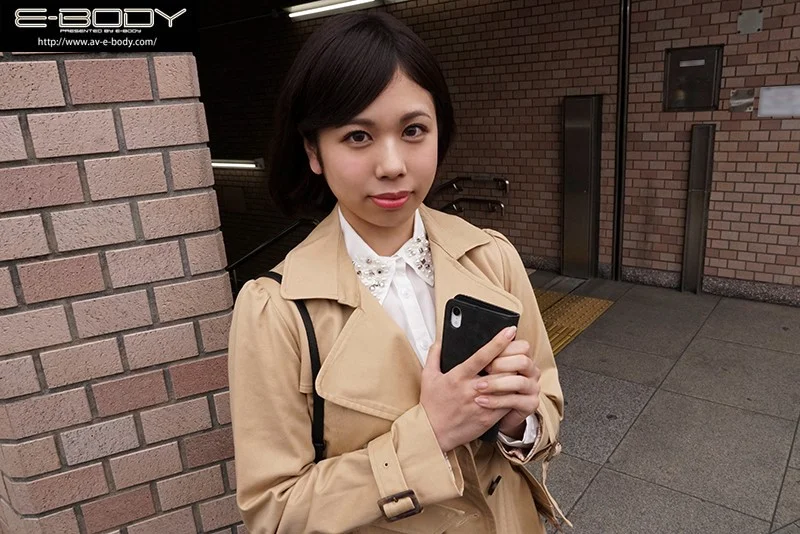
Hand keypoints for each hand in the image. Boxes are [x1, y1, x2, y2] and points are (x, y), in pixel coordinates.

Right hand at [420, 326, 516, 451]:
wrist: (432, 433)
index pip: (482, 356)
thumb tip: (440, 342)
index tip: (510, 331)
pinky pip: (507, 405)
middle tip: (522, 352)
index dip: (498, 342)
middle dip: (514, 360)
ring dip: (516, 377)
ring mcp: (481, 405)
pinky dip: (514, 396)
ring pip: (507, 388)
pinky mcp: (488, 418)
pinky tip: (516, 390)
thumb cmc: (431, 405)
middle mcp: (471, 389)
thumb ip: (434, 356)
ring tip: (521, 369)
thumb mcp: (428, 377)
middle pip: (501, 372)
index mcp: (458, 376)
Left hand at [477, 339, 540, 436]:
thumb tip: (473, 338)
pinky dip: (496, 401)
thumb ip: (488, 355)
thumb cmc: (487, 387)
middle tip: (485, 370)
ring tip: (478, 387)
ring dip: (497, 384)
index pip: (521, 346)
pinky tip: (482, 401)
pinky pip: (515, 401)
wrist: (489, 413)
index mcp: (522, 358)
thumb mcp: (485, 369)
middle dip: (501, 364)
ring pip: (519, 381)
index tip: (488, 357)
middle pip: (523, 361)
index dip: (504, 348)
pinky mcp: (530, 404)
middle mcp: (531, 371)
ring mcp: (533, 387)